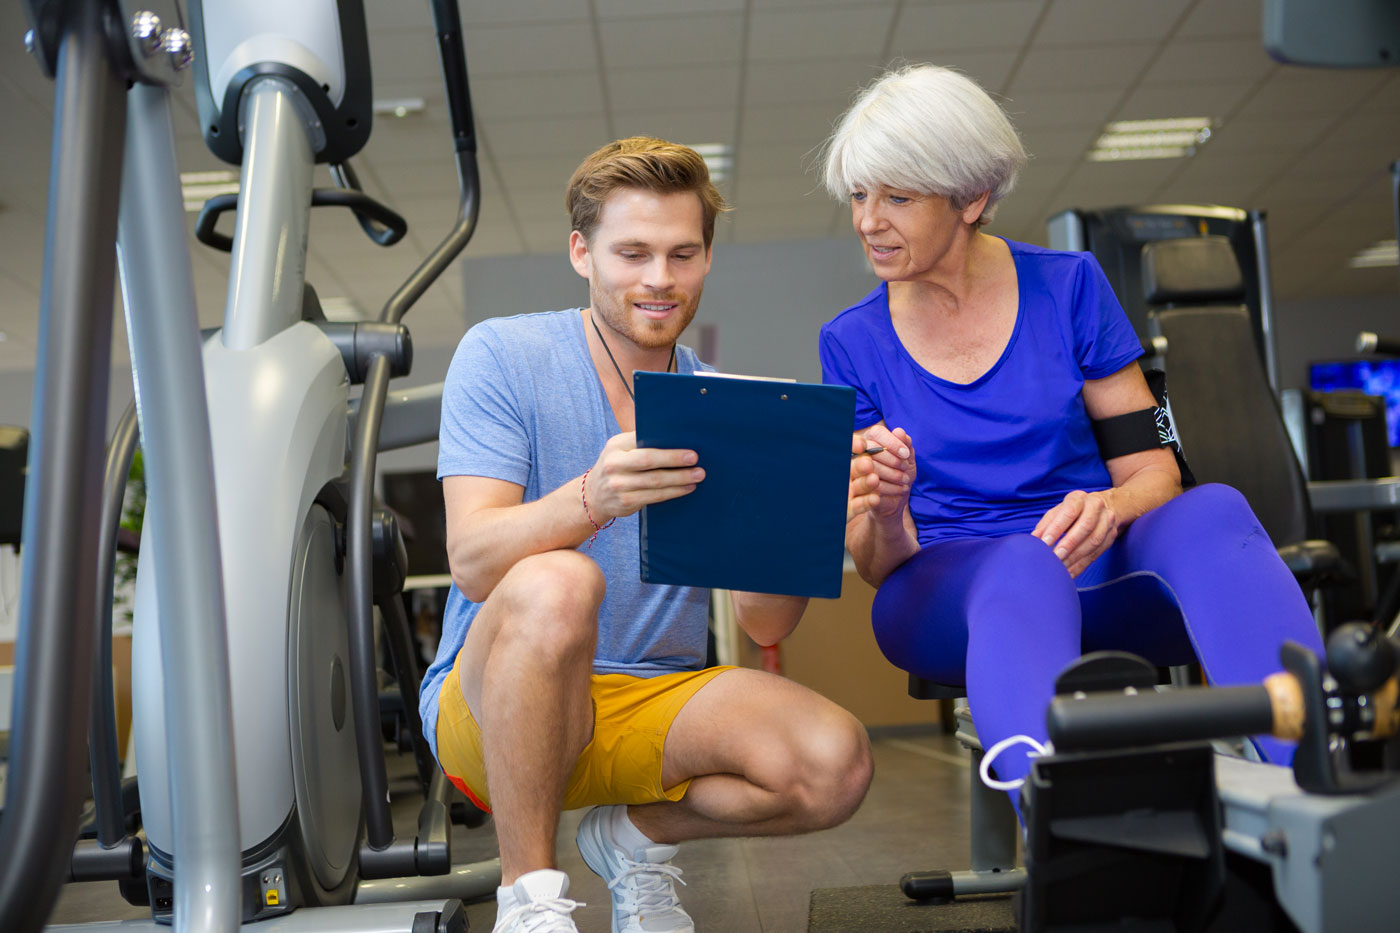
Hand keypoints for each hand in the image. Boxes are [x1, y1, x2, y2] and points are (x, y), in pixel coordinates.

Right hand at [583, 431, 703, 522]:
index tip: (688, 447)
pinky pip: (654, 496)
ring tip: (697, 475)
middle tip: (695, 460)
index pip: (642, 440)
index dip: (666, 445)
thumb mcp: (620, 450)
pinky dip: (673, 492)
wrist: (594, 495)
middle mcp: (614, 463)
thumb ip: (640, 443)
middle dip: (674, 460)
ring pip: (654, 481)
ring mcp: (618, 484)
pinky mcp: (625, 502)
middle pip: (649, 460)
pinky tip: (686, 488)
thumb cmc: (617, 466)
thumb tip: (675, 438)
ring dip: (679, 479)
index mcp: (616, 445)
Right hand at [848, 426, 914, 521]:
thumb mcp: (908, 460)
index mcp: (870, 441)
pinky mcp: (855, 490)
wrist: (895, 500)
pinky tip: (899, 490)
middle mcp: (858, 453)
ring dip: (891, 474)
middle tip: (905, 468)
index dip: (892, 442)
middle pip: (871, 449)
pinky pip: (869, 487)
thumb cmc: (901, 474)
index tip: (905, 454)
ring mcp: (854, 471)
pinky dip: (888, 488)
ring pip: (869, 468)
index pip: (877, 433)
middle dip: (892, 459)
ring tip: (905, 480)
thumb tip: (899, 431)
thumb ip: (905, 444)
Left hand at [1032, 489, 1118, 577]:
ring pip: (1094, 542)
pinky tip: (1070, 573)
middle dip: (1069, 544)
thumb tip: (1033, 540)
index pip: (1069, 512)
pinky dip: (1082, 565)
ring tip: (1061, 568)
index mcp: (1079, 498)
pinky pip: (1097, 553)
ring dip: (1076, 557)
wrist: (1103, 506)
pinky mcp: (1111, 536)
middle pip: (1085, 527)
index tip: (1045, 543)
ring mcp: (1107, 521)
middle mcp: (1096, 506)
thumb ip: (1045, 525)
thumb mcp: (1057, 512)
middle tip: (1055, 558)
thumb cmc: (1072, 511)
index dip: (1057, 528)